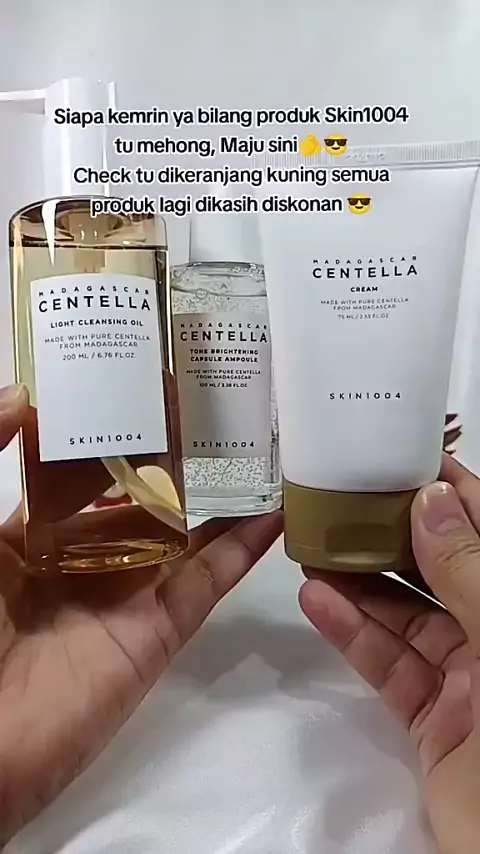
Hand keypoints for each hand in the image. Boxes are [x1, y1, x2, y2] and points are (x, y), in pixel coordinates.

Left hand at [0, 384, 282, 842]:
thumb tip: (23, 395)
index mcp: (34, 537)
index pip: (83, 477)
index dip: (116, 437)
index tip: (150, 391)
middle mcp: (85, 561)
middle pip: (141, 503)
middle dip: (175, 461)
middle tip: (217, 407)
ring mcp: (126, 597)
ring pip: (184, 538)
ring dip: (220, 499)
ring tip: (258, 447)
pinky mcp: (158, 631)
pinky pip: (207, 583)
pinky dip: (243, 549)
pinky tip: (275, 511)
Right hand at [300, 454, 479, 853]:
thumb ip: (469, 573)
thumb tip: (430, 499)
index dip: (453, 493)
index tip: (402, 457)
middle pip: (444, 571)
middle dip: (393, 537)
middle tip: (341, 501)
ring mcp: (470, 680)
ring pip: (409, 618)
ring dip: (361, 584)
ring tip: (311, 545)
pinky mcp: (434, 722)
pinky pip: (390, 668)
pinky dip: (354, 635)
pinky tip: (318, 601)